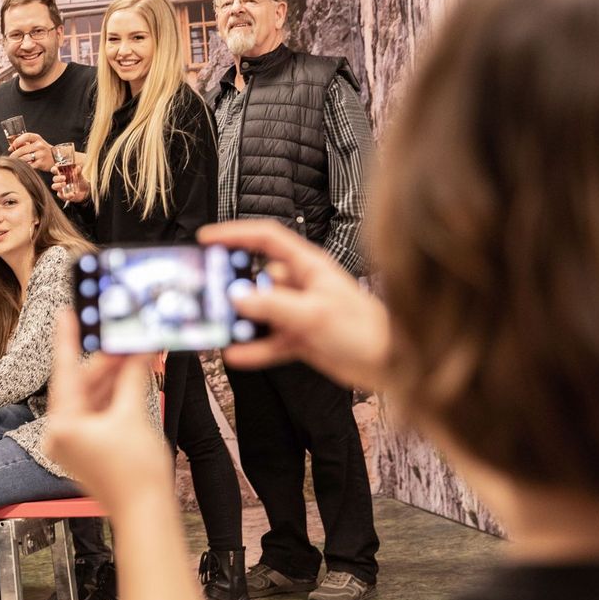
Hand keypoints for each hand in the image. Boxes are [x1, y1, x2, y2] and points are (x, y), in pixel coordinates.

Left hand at [7, 131, 54, 170]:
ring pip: (24, 158)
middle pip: (22, 150)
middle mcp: (40, 145)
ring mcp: (41, 154)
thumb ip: (24, 143)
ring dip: (18, 161)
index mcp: (37, 138)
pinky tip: (24, 165)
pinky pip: (29, 165)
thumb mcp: (35, 143)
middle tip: (11, 157)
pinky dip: (25, 166)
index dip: (17, 141)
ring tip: (16, 162)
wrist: (55, 158)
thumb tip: (11, 147)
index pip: (26, 136)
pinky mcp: (41, 163)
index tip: (12, 146)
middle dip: (14, 154)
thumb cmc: (42, 150)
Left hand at [42, 312, 172, 514]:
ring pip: (94, 399)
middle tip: (126, 339)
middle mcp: (62, 435)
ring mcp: (76, 444)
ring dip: (115, 378)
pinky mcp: (90, 450)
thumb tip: (134, 351)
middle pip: (82, 386)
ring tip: (136, 355)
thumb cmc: (136, 475)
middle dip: (107, 363)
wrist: (147, 514)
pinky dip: (116, 397)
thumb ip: (131, 376)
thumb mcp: (133, 414)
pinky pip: (100, 413)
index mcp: (63, 426)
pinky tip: (132, 378)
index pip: (65, 372)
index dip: (68, 340)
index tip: (68, 315)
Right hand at [52, 163, 87, 202]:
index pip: (54, 170)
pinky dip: (67, 195)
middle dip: (58, 178)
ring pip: (54, 186)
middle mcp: (60, 180)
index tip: (56, 169)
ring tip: (64, 184)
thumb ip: (78, 172)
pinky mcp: (62, 195)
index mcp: (62, 173)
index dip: (54, 169)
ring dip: (58, 185)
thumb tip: (78, 167)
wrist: (85, 191)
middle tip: (64, 178)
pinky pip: (61, 195)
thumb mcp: (80, 176)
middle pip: (54, 178)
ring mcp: (60, 188)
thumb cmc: (80, 181)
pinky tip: (72, 194)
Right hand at [201, 219, 389, 390]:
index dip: (235, 235)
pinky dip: (253, 347)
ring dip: (242, 321)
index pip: (266, 239)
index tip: (207, 239)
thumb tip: (238, 298)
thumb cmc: (366, 330)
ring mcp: (299, 311)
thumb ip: (273, 305)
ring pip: (259, 311)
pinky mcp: (299, 337)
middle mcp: (301, 285)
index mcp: (308, 266)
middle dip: (232, 286)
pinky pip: (268, 339)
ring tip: (220, 329)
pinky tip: (236, 354)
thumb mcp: (314, 314)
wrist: (391, 364)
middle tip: (209, 295)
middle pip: (257, 277)